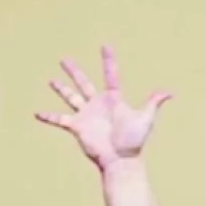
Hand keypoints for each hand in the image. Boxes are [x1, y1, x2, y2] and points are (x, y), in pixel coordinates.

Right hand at [36, 45, 171, 168]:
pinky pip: (59, 119)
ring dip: (61, 88)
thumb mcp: (145, 119)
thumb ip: (153, 103)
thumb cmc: (134, 141)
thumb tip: (169, 92)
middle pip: (83, 82)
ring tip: (51, 80)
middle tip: (65, 59)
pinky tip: (37, 113)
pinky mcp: (77, 127)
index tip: (105, 46)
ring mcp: (86, 115)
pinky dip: (48, 117)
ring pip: (70, 97)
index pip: (110, 75)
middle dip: (74, 71)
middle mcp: (98, 105)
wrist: (120, 160)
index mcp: (113, 99)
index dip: (108, 61)